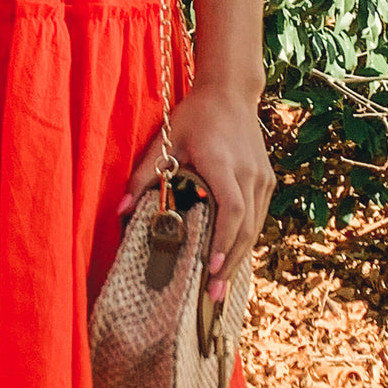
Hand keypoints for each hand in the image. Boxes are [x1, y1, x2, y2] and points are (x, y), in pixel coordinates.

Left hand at [117, 81, 275, 301]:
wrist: (232, 92)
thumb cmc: (195, 116)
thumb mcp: (166, 139)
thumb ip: (144, 175)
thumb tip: (120, 210)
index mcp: (223, 163)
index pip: (231, 209)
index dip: (223, 241)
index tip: (212, 268)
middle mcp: (249, 172)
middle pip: (246, 227)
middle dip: (231, 263)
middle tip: (214, 296)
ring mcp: (263, 177)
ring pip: (256, 227)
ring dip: (240, 257)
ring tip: (222, 287)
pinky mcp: (267, 180)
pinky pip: (259, 217)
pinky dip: (246, 240)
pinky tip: (233, 259)